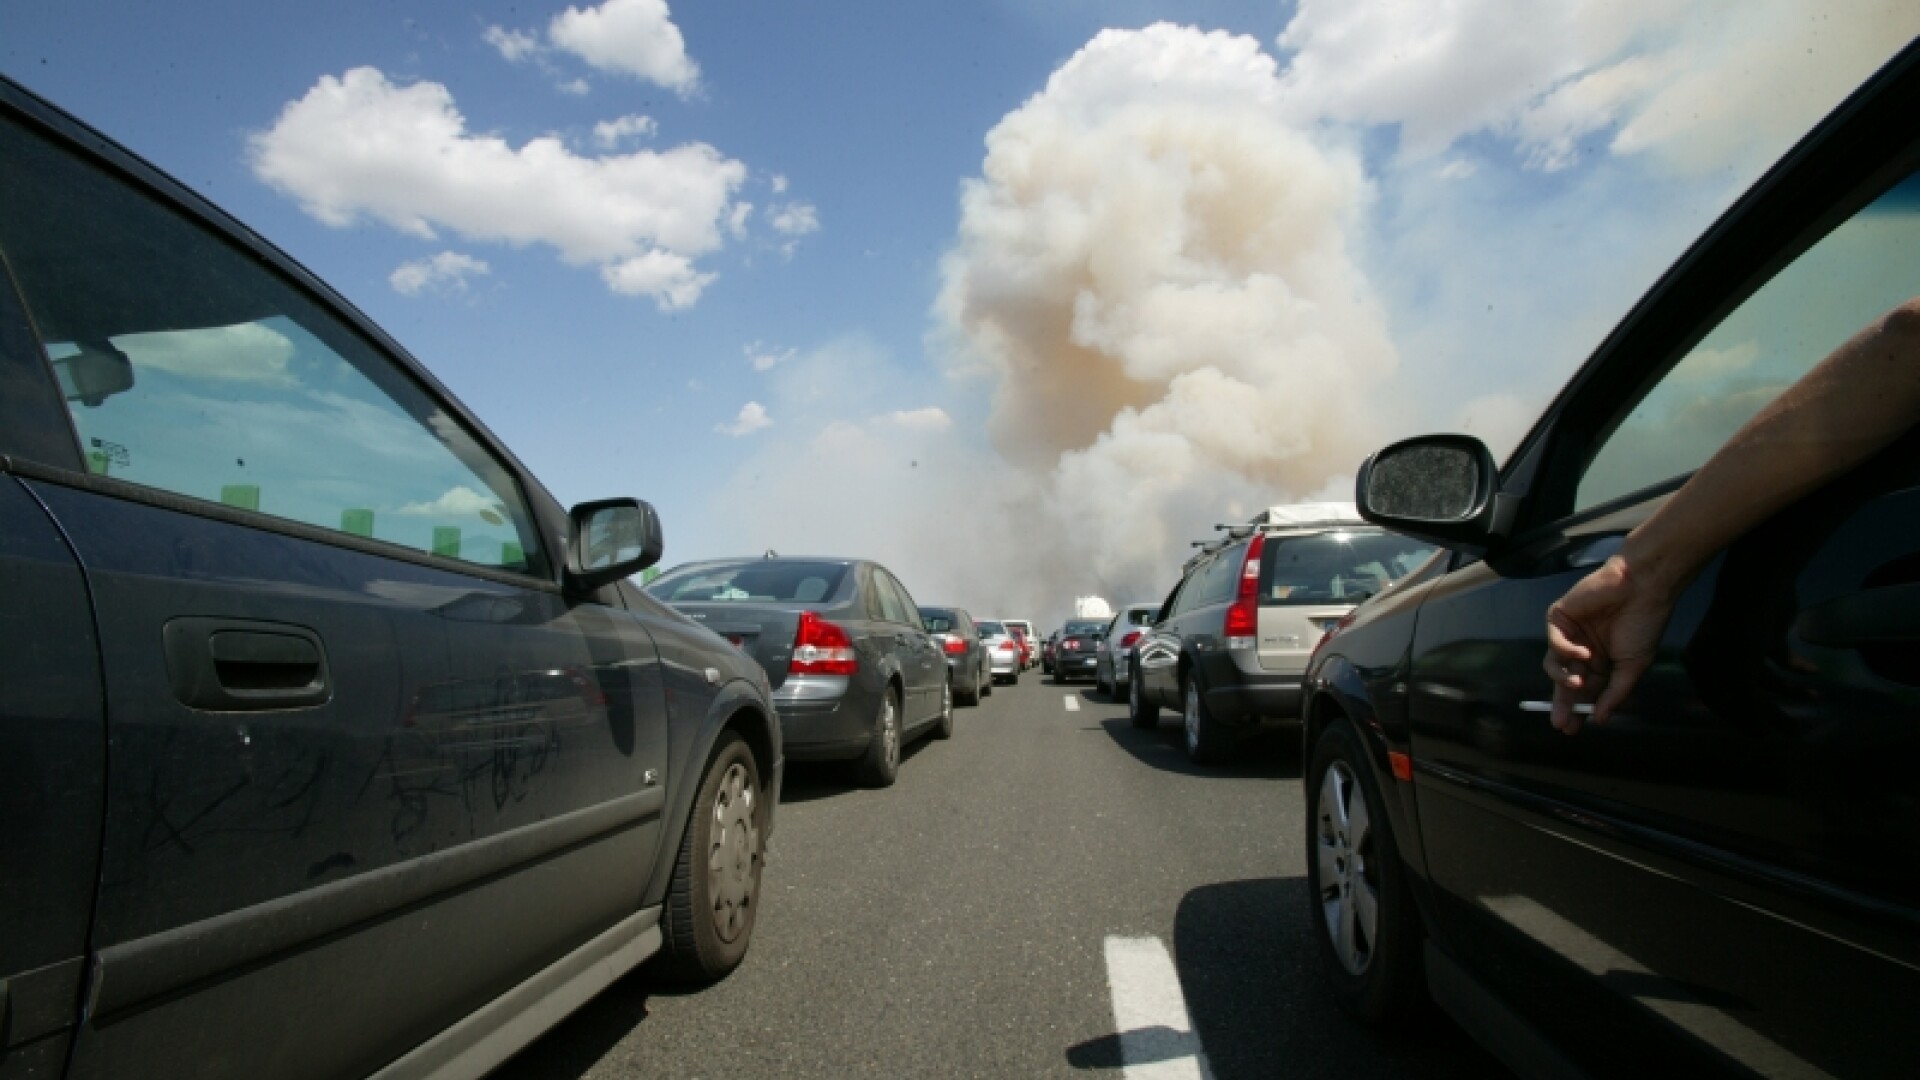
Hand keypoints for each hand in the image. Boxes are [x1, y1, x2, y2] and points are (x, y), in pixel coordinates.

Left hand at [1541, 554, 1674, 733]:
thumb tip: (1600, 719)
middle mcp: (1584, 651)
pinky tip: (1582, 651)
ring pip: (1554, 664)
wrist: (1641, 588)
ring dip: (1562, 678)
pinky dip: (1564, 650)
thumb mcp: (1632, 666)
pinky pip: (1553, 640)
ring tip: (1576, 683)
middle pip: (1565, 682)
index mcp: (1603, 663)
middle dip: (1562, 703)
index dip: (1577, 709)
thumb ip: (1615, 694)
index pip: (1585, 691)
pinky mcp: (1560, 617)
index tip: (1570, 729)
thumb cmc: (1643, 624)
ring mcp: (1571, 634)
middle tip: (1560, 722)